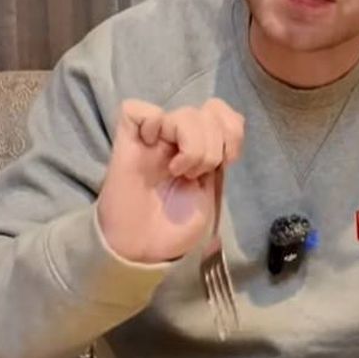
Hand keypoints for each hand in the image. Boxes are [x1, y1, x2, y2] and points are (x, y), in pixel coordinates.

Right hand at [97, 98, 244, 262]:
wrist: (142, 248)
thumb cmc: (173, 228)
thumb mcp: (210, 195)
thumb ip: (217, 162)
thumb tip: (224, 135)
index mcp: (199, 148)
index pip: (222, 113)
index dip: (232, 130)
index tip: (228, 160)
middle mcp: (177, 138)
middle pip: (209, 111)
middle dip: (213, 146)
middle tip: (196, 175)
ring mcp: (153, 136)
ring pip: (184, 112)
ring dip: (192, 145)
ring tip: (178, 171)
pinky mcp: (127, 138)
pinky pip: (139, 109)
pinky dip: (152, 123)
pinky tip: (151, 147)